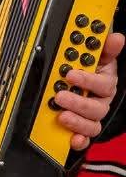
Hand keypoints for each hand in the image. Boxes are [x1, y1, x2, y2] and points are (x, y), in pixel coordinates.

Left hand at [55, 32, 122, 150]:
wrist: (84, 84)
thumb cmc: (91, 71)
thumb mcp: (97, 57)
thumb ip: (105, 49)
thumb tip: (116, 37)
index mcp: (104, 83)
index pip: (103, 83)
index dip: (89, 80)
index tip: (71, 74)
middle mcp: (101, 101)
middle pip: (96, 106)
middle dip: (78, 102)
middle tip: (60, 96)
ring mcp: (92, 115)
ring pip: (91, 122)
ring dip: (77, 120)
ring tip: (61, 115)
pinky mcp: (83, 127)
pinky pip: (85, 137)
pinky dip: (79, 140)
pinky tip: (72, 139)